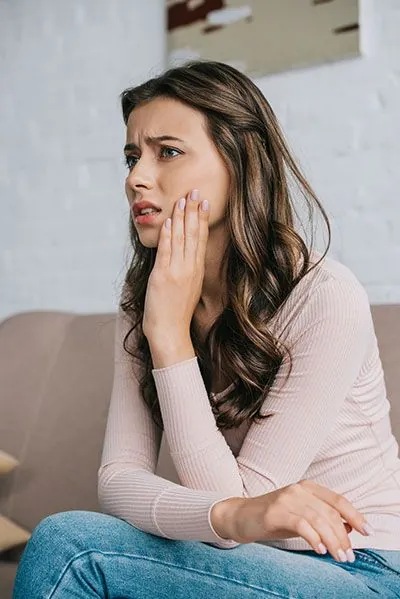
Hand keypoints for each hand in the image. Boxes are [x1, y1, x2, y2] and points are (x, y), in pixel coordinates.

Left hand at [142, 189, 209, 342]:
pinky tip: (168, 222)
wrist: (170, 332)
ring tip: (182, 199)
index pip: (201, 238)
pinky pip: (166, 251)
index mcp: (197, 270)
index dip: (202, 219)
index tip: (203, 202)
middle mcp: (190, 268)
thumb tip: (180, 255)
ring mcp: (177, 271)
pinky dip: (167, 235)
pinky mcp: (163, 276)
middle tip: (195, 191)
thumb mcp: (187, 289)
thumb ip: (185, 271)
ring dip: (180, 217)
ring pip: (180, 239)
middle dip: (194, 211)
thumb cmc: (176, 314)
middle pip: (193, 234)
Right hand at [227, 480, 372, 561]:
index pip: (338, 500)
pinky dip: (313, 537)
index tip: (367, 531)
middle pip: (330, 512)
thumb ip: (323, 519)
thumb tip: (349, 528)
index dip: (355, 515)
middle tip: (348, 555)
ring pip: (318, 519)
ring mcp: (286, 498)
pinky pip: (301, 523)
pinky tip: (319, 549)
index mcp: (307, 487)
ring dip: (332, 540)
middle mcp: (298, 489)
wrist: (240, 516)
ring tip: (339, 556)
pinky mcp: (274, 511)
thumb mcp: (302, 517)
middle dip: (343, 536)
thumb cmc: (273, 518)